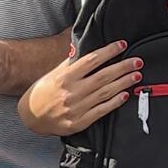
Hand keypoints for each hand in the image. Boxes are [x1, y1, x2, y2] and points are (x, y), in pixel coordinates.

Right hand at [17, 40, 140, 135]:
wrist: (31, 117)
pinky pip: (101, 111)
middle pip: (102, 77)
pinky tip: (125, 95)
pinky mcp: (79, 122)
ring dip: (123, 83)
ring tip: (136, 75)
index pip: (91, 60)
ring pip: (105, 93)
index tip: (122, 45)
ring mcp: (76, 108)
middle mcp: (71, 92)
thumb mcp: (54, 73)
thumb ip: (71, 63)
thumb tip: (84, 46)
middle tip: (137, 61)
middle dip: (122, 68)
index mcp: (65, 77)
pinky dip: (114, 103)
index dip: (108, 51)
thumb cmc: (43, 91)